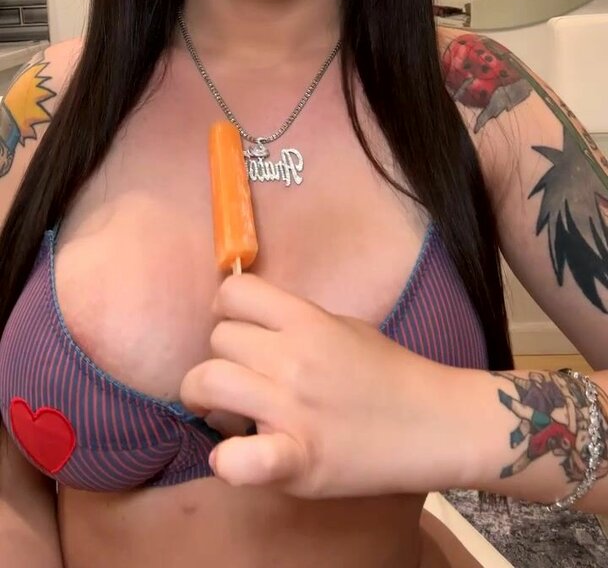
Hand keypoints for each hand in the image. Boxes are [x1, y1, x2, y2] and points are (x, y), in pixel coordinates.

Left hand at [179, 272, 461, 498]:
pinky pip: (238, 459)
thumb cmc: (388, 372)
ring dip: (206, 397)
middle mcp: (293, 358)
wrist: (433, 424)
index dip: (226, 309)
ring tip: (224, 410)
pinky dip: (228, 460)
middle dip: (222, 356)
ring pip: (207, 382)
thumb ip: (295, 323)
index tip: (237, 328)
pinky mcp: (297, 459)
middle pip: (218, 339)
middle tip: (241, 376)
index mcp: (307, 320)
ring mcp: (291, 409)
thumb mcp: (342, 326)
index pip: (234, 294)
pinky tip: (235, 456)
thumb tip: (248, 324)